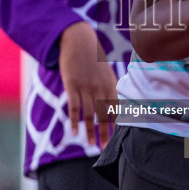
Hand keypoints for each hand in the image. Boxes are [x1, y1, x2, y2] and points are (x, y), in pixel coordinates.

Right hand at [58, 21, 117, 148]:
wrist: (78, 41)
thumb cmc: (92, 59)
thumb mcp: (106, 72)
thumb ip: (109, 88)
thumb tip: (114, 106)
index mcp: (111, 85)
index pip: (116, 110)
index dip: (116, 126)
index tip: (116, 140)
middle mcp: (100, 87)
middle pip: (103, 115)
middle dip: (105, 133)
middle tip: (105, 148)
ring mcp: (86, 87)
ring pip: (89, 114)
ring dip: (90, 132)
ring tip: (91, 145)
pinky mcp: (72, 85)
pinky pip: (74, 107)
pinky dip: (75, 121)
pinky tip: (75, 132)